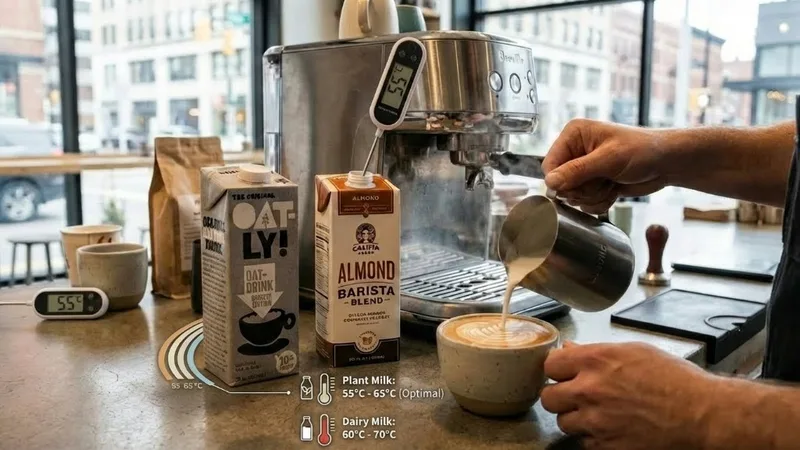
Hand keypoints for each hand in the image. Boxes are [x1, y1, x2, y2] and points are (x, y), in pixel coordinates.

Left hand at [540, 341, 716, 449]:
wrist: (702, 415)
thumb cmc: (676, 380)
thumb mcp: (635, 352)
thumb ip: (597, 351)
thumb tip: (570, 350)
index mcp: (596, 361)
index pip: (550, 365)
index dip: (557, 370)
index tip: (564, 373)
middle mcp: (590, 390)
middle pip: (549, 397)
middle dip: (560, 396)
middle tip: (575, 396)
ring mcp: (596, 421)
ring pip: (564, 422)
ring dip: (577, 418)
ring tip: (599, 413)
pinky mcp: (606, 446)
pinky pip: (585, 442)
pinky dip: (594, 437)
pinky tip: (612, 428)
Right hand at [542, 119, 668, 213]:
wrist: (667, 163)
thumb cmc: (643, 150)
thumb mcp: (609, 159)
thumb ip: (577, 171)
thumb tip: (550, 183)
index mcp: (574, 135)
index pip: (550, 165)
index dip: (561, 181)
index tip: (579, 186)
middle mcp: (576, 150)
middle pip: (560, 184)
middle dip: (583, 190)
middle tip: (603, 181)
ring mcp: (584, 169)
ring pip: (572, 196)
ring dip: (593, 197)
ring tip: (611, 184)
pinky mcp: (593, 183)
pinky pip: (584, 203)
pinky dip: (599, 202)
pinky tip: (613, 191)